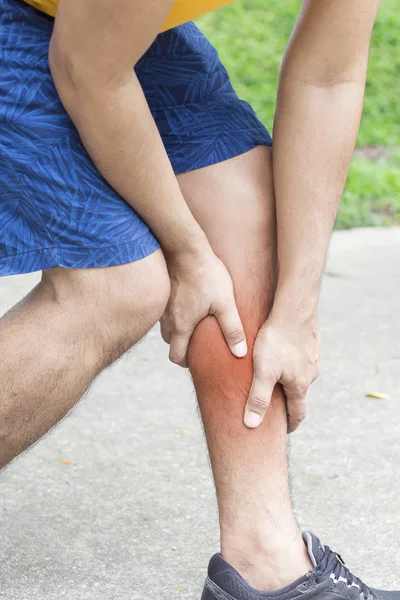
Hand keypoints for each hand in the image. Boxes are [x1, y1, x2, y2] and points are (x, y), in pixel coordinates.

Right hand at [160, 249, 246, 366]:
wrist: (184, 248)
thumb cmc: (206, 274)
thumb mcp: (225, 303)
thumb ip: (232, 329)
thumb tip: (240, 353)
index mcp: (181, 326)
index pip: (176, 356)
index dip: (186, 362)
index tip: (198, 359)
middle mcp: (166, 319)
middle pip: (169, 343)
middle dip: (181, 346)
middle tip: (198, 343)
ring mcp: (161, 306)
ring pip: (165, 326)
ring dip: (177, 329)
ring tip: (195, 323)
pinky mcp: (162, 292)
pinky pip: (164, 311)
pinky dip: (174, 314)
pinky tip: (187, 304)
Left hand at [244, 312, 319, 432]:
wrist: (294, 309)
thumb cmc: (277, 340)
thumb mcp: (263, 371)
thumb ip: (258, 398)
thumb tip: (251, 425)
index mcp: (300, 385)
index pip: (298, 413)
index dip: (290, 424)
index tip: (284, 430)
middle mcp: (311, 373)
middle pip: (299, 393)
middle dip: (288, 400)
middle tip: (275, 404)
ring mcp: (313, 357)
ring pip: (301, 373)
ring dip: (290, 378)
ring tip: (274, 376)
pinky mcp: (311, 341)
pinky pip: (301, 356)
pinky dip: (292, 361)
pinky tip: (281, 353)